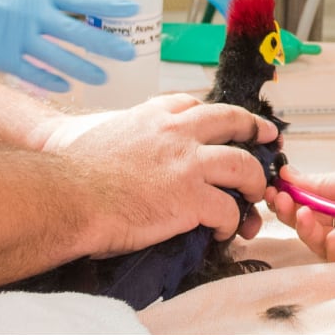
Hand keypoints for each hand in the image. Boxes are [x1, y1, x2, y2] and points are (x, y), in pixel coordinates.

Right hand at [0, 0, 135, 91]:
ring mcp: (18, 38)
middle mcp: (34, 15)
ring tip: (104, 77)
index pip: (84, 0)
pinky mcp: (0, 57)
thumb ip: (33, 0)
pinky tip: (65, 87)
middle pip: (80, 33)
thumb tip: (49, 11)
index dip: (110, 6)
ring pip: (61, 57)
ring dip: (84, 69)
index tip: (133, 9)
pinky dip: (50, 81)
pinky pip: (31, 73)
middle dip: (107, 44)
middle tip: (129, 52)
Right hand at [44, 96, 279, 257]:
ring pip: (243, 166)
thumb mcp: (100, 133)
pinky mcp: (191, 198)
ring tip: (257, 193)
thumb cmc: (70, 173)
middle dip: (255, 129)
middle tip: (269, 137)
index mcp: (154, 116)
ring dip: (255, 181)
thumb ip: (126, 134)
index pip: (194, 105)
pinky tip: (225, 230)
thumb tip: (126, 149)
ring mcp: (189, 164)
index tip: (225, 123)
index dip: (216, 115)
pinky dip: (231, 221)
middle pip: (233, 122)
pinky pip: (227, 209)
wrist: (64, 197)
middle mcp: (178, 133)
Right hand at [270, 161, 334, 266]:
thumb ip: (324, 183)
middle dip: (292, 214)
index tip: (274, 190)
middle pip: (309, 224)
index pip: (310, 201)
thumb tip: (289, 174)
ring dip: (309, 229)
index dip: (291, 198)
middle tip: (282, 203)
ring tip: (308, 214)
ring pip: (318, 243)